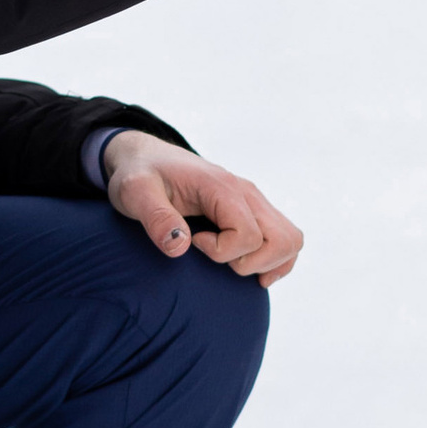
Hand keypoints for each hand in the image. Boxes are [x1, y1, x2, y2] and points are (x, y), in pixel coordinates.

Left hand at [101, 132, 303, 284]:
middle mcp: (247, 193)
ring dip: (266, 263)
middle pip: (282, 240)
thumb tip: (181, 247)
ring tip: (231, 263)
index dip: (222, 252)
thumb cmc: (139, 175)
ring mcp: (254, 202)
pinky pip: (285, 239)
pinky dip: (274, 261)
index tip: (194, 243)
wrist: (146, 159)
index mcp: (221, 187)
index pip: (248, 234)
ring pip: (291, 240)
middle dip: (251, 264)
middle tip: (217, 259)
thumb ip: (156, 217)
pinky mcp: (254, 212)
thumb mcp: (135, 192)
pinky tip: (248, 269)